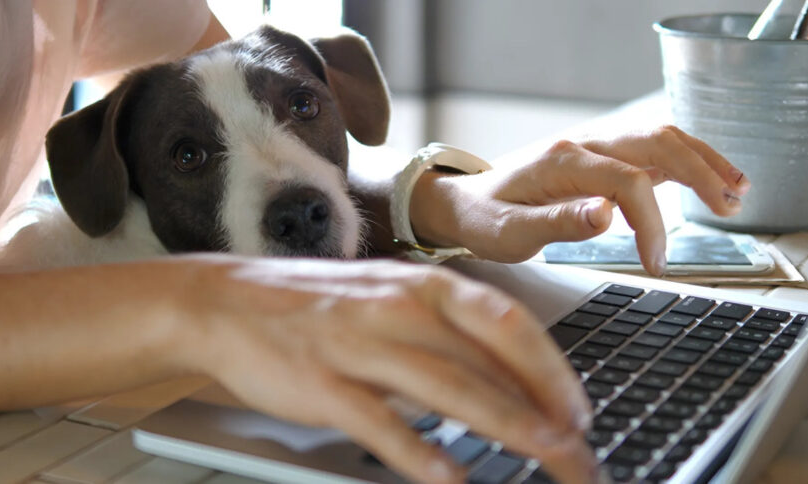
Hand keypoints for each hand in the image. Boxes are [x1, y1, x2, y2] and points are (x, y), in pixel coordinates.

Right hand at [180, 256, 596, 483]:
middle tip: (578, 452)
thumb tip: (508, 379)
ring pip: (447, 386)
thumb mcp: (389, 301)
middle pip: (489, 360)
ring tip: (544, 455)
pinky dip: (417, 450)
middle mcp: (398, 308)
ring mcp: (358, 343)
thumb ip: (445, 336)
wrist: (228, 301)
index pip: (507, 323)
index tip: (579, 410)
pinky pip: (378, 419)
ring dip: (504, 424)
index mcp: (421, 286)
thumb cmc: (319, 305)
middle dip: (544, 408)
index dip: (552, 368)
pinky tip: (449, 477)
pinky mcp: (320, 382)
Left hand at [411, 125, 750, 275]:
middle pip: (656, 143)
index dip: (651, 223)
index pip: (628, 181)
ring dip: (701, 160)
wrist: (464, 202)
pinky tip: (708, 180)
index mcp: (562, 163)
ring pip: (659, 138)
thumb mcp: (509, 233)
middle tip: (730, 208)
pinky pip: (649, 150)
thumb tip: (606, 216)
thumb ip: (557, 223)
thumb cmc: (484, 219)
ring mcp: (593, 148)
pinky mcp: (598, 159)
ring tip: (736, 190)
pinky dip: (684, 161)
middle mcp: (583, 146)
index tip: (655, 262)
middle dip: (699, 173)